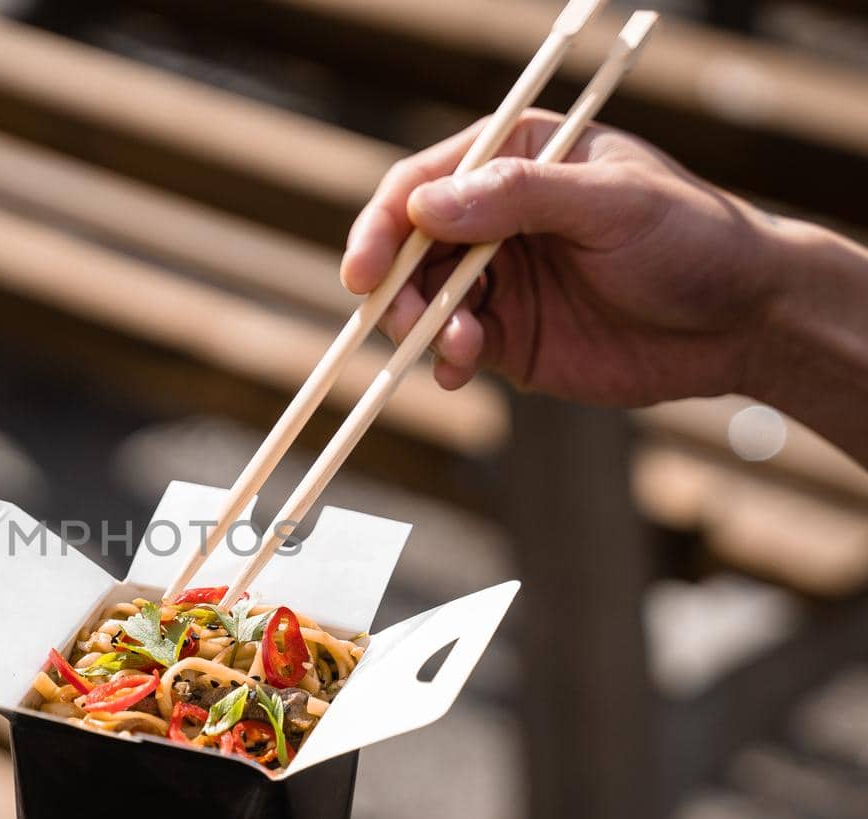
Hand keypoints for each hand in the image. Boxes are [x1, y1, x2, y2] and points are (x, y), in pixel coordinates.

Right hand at [342, 108, 782, 406]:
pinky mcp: (508, 337)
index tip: (366, 270)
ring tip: (459, 347)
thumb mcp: (612, 204)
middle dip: (393, 286)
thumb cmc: (692, 239)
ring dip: (421, 327)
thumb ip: (519, 197)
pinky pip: (450, 347)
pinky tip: (460, 368)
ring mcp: (498, 279)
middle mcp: (495, 217)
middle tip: (403, 320)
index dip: (383, 225)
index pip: (423, 183)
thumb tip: (426, 206)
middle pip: (407, 247)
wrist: (743, 323)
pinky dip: (442, 360)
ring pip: (420, 301)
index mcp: (517, 159)